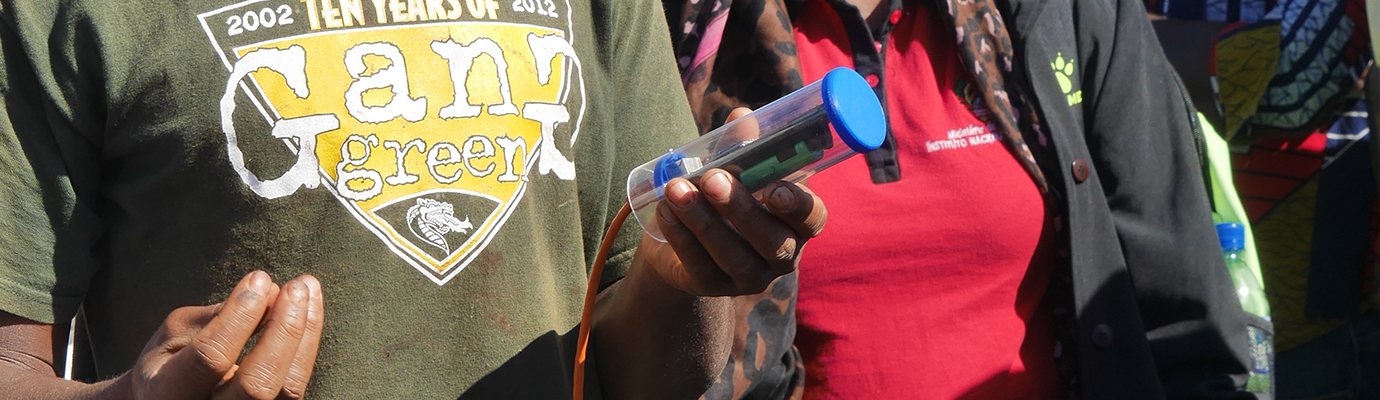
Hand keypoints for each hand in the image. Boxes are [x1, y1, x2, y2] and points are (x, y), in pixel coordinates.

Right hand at [122, 271, 323, 399]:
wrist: (174, 396)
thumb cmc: (169, 360)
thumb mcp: (174, 335)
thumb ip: (215, 316)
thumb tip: (268, 291)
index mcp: (167, 393)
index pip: (210, 358)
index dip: (239, 318)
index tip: (258, 279)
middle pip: (257, 384)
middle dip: (283, 329)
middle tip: (294, 287)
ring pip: (288, 388)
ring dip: (305, 332)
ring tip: (307, 287)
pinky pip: (296, 385)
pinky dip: (307, 344)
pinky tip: (309, 309)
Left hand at [644, 108, 827, 296]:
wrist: (680, 237)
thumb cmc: (720, 193)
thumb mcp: (732, 166)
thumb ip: (741, 145)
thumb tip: (742, 119)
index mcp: (797, 222)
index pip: (814, 218)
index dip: (798, 206)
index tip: (773, 187)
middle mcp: (782, 255)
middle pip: (773, 241)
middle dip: (741, 209)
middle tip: (713, 179)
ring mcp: (749, 277)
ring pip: (733, 256)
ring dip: (703, 221)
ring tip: (677, 190)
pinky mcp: (714, 287)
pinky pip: (699, 266)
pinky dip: (680, 236)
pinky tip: (665, 210)